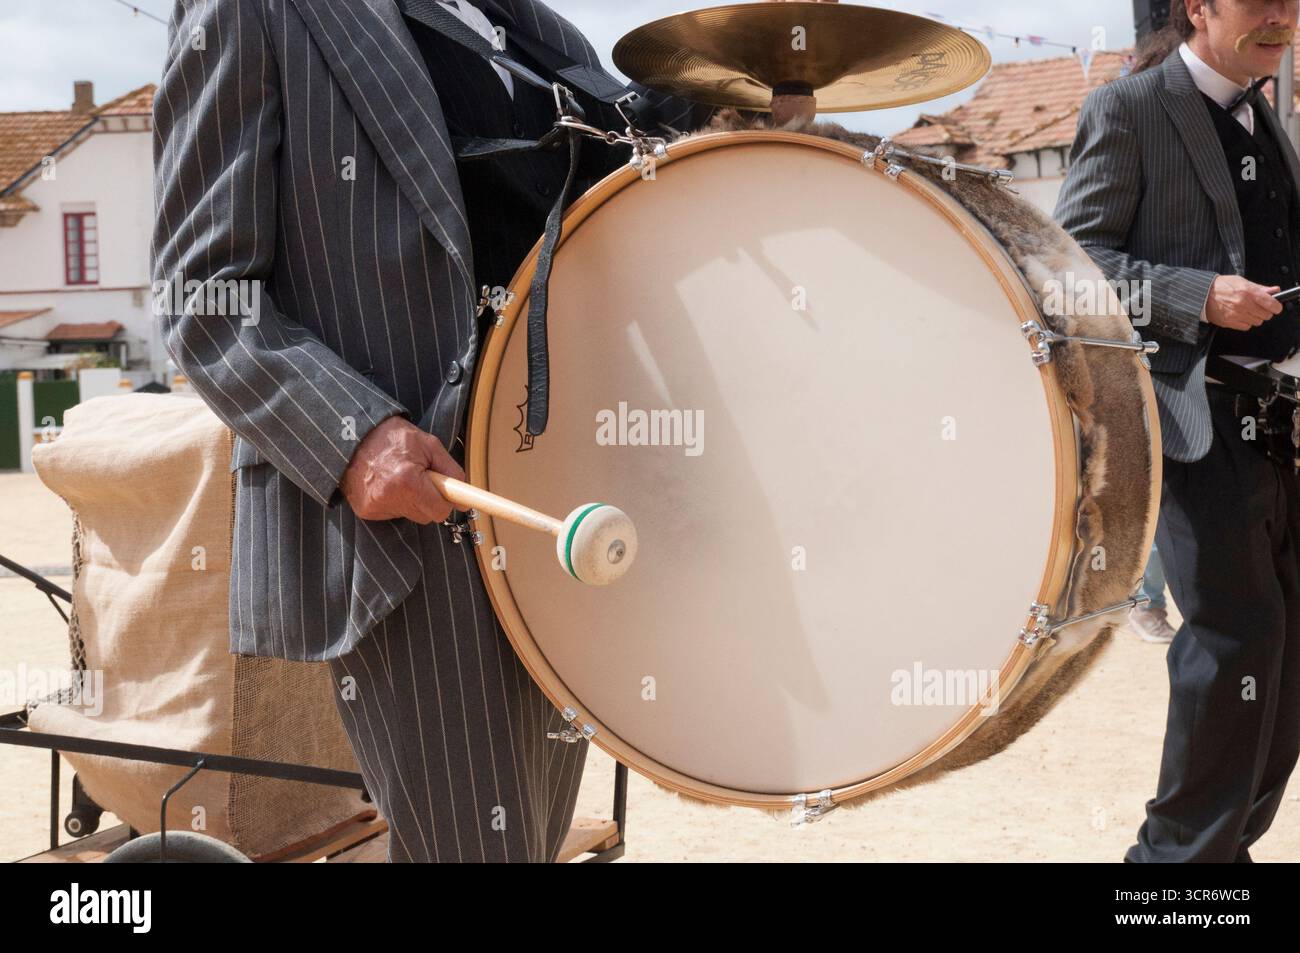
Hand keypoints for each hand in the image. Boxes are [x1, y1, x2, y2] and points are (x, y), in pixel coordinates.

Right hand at [340, 416, 464, 523]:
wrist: (354, 436)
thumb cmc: (393, 437)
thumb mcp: (429, 445)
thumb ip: (451, 472)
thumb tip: (465, 500)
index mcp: (408, 481)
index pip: (439, 512)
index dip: (445, 502)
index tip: (444, 493)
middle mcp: (389, 497)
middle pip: (425, 517)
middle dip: (428, 500)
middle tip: (419, 478)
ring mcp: (375, 506)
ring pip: (409, 515)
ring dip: (411, 501)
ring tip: (401, 478)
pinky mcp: (365, 511)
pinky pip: (392, 513)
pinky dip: (394, 502)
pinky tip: (387, 484)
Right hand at [1205, 275, 1282, 330]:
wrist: (1203, 294)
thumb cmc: (1221, 286)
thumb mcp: (1241, 281)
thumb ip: (1259, 288)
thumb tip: (1274, 291)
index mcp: (1248, 292)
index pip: (1271, 304)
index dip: (1276, 306)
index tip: (1275, 307)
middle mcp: (1243, 304)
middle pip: (1266, 315)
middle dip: (1265, 312)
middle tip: (1259, 307)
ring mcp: (1236, 314)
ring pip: (1257, 322)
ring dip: (1255, 317)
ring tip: (1247, 311)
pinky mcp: (1229, 322)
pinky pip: (1246, 327)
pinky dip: (1246, 322)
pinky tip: (1240, 315)